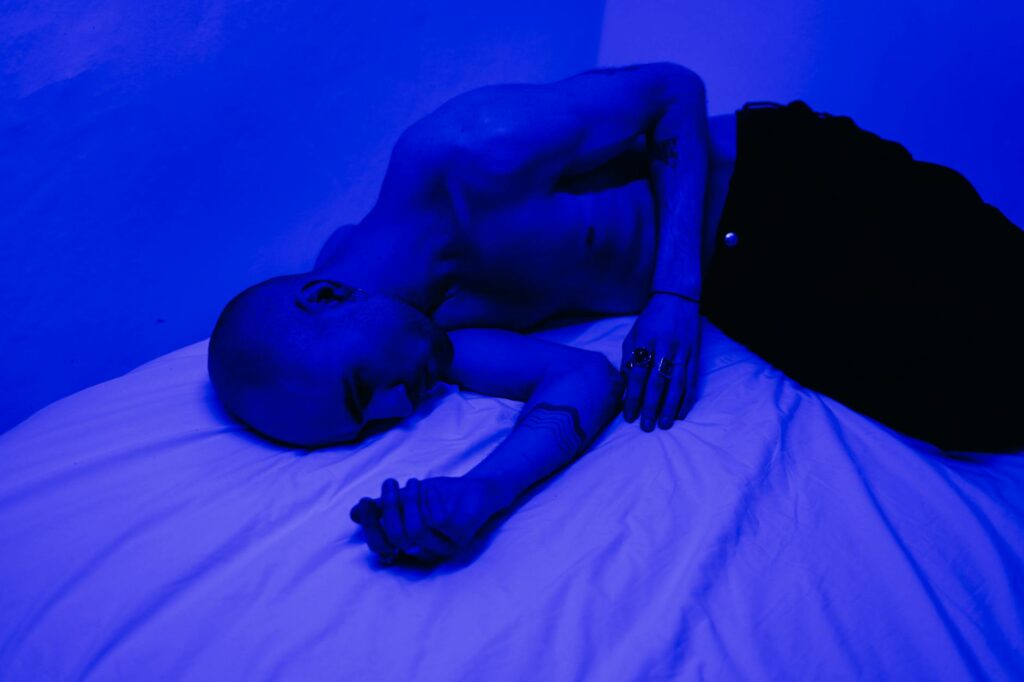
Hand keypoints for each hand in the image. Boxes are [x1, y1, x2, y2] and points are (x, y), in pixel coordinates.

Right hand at [349, 476, 501, 564]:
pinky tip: (429, 489)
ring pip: (416, 531)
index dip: (372, 527)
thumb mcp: (408, 499)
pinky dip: (428, 501)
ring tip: (412, 483)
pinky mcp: (461, 537)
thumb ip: (384, 507)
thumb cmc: (442, 497)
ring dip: (410, 502)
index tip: (366, 502)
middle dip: (390, 508)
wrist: (477, 489)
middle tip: (388, 484)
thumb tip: (353, 514)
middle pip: (398, 538)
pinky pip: (436, 521)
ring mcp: (445, 548)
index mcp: (412, 548)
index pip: (383, 548)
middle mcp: (427, 553)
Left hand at [620, 293, 701, 430]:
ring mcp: (682, 351)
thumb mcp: (633, 334)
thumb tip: (626, 388)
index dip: (633, 397)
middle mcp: (665, 347)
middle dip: (651, 407)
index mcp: (646, 341)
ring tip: (665, 424)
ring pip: (676, 384)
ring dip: (670, 406)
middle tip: (646, 426)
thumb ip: (629, 359)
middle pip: (657, 382)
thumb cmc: (651, 319)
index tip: (629, 415)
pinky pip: (692, 380)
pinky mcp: (695, 354)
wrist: (677, 298)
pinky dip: (687, 398)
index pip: (638, 375)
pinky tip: (682, 412)